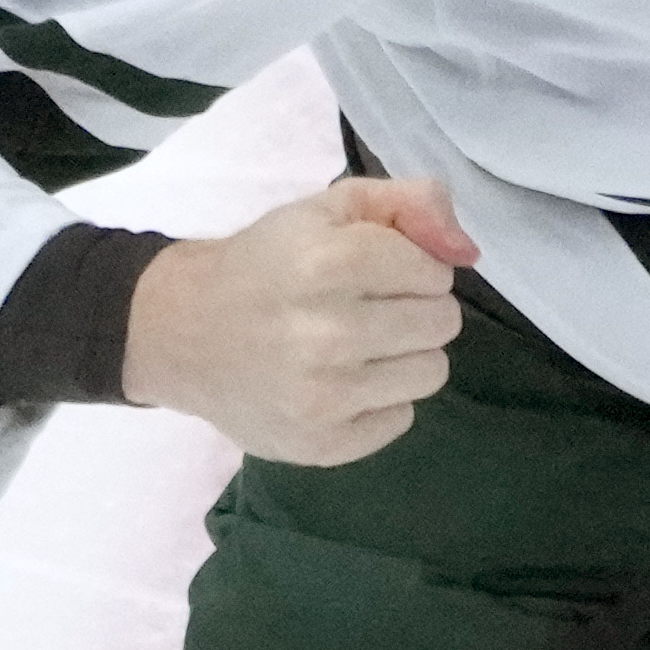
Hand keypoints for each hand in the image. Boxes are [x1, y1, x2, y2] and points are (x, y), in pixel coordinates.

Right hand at [121, 173, 476, 466]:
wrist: (181, 332)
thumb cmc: (268, 261)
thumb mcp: (333, 208)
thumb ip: (412, 204)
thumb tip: (468, 251)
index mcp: (327, 264)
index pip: (434, 272)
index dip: (415, 266)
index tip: (377, 269)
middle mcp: (325, 334)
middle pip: (442, 323)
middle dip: (415, 308)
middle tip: (368, 307)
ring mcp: (321, 398)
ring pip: (432, 372)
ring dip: (406, 355)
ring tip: (360, 345)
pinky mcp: (317, 445)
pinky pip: (401, 419)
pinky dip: (381, 400)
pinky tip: (341, 382)